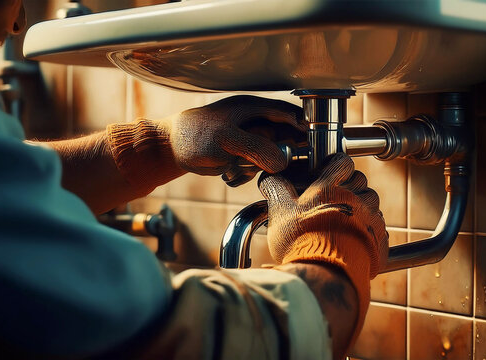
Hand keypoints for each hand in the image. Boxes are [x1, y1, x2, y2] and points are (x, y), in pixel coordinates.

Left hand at [159, 95, 304, 185]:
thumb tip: (283, 161)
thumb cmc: (195, 135)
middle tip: (270, 167)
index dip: (305, 128)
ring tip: (234, 170)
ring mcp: (249, 139)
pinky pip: (255, 168)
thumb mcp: (226, 140)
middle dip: (278, 155)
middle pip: (284, 139)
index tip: (314, 145)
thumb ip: (256, 148)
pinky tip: (229, 175)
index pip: (289, 114)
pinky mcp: (242, 155)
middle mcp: (255, 122)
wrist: (171, 148)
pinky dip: (245, 174)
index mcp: (254, 108)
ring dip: (257, 168)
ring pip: (270, 158)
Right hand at [258, 153, 388, 279]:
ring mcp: (370, 219)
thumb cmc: (300, 242)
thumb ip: (277, 189)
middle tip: (334, 200)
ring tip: (344, 222)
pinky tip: (353, 240)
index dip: (337, 165)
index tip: (329, 173)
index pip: (342, 162)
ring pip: (372, 203)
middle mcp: (354, 199)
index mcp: (329, 189)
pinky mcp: (379, 239)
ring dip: (361, 207)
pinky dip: (369, 230)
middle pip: (360, 181)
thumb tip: (270, 176)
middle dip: (350, 186)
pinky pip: (379, 227)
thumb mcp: (280, 212)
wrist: (325, 273)